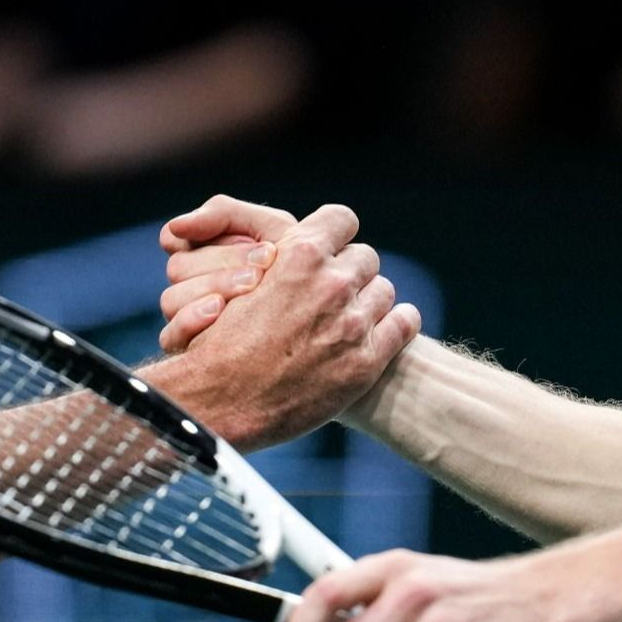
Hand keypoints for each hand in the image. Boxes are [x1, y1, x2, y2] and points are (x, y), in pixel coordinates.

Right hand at [151, 202, 418, 449]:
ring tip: (346, 319)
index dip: (335, 235)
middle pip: (366, 257)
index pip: (342, 219)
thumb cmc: (219, 342)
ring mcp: (351, 323)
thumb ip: (278, 257)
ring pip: (384, 290)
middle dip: (349, 272)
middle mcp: (331, 283)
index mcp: (299, 254)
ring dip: (367, 301)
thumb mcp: (240, 280)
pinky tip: (380, 331)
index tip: (329, 250)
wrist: (218, 403)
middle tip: (331, 294)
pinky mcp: (365, 362)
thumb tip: (299, 246)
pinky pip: (403, 323)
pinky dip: (396, 323)